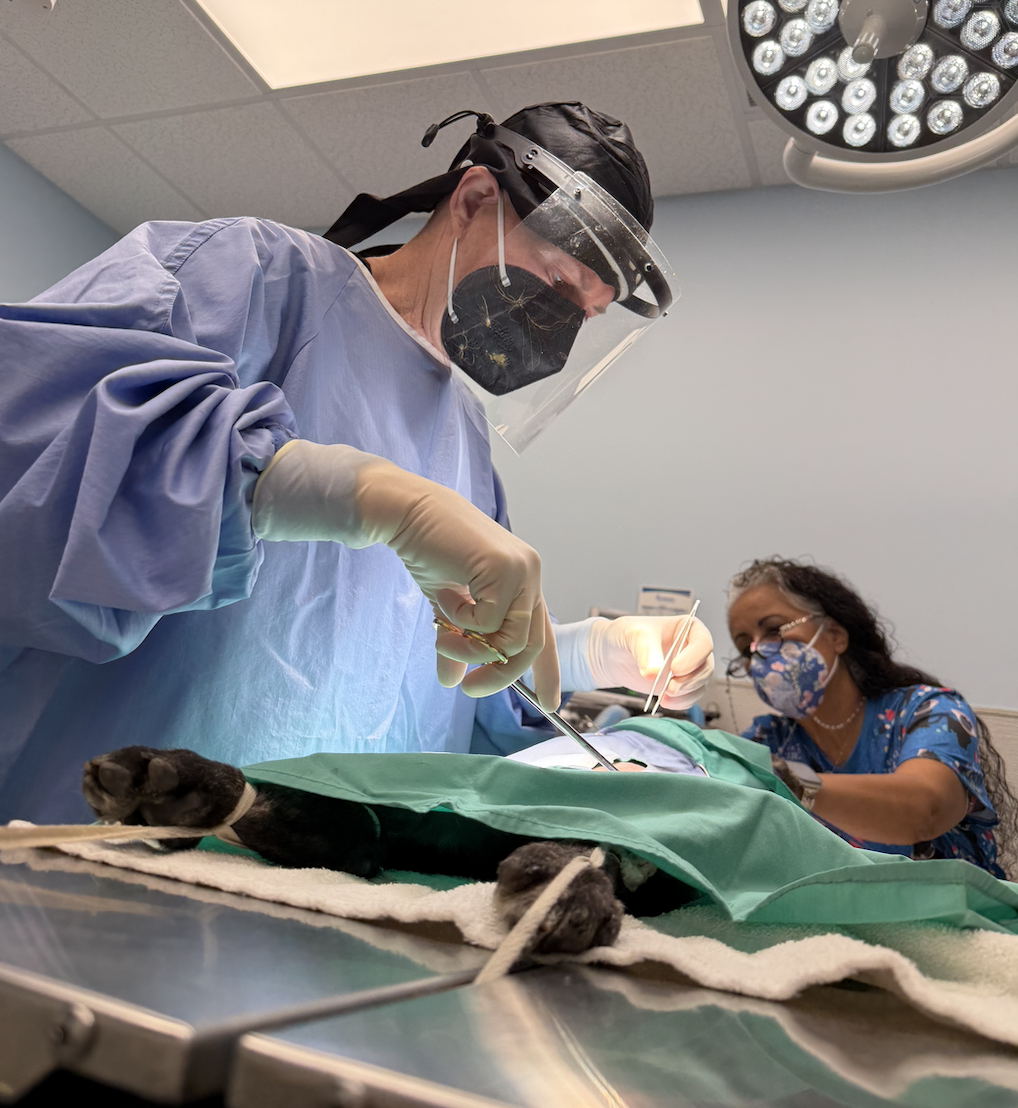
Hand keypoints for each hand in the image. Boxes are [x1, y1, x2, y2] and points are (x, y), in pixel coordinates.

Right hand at [356, 461, 559, 710]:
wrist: (407, 516)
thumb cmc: (428, 554)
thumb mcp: (446, 610)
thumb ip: (456, 644)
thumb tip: (450, 681)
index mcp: (522, 583)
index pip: (543, 633)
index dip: (547, 671)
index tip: (549, 704)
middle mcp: (530, 575)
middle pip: (528, 645)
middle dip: (496, 674)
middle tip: (466, 687)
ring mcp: (522, 570)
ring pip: (510, 639)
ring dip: (470, 649)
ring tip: (441, 635)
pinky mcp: (504, 568)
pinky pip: (487, 621)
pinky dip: (459, 620)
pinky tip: (444, 595)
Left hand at [585, 615, 713, 708]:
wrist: (613, 653)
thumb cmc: (625, 635)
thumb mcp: (632, 635)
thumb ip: (645, 651)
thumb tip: (654, 673)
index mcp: (688, 627)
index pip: (703, 642)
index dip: (693, 657)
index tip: (675, 669)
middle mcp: (692, 648)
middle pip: (706, 667)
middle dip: (690, 681)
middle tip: (670, 688)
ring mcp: (689, 669)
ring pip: (700, 685)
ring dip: (685, 694)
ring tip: (664, 696)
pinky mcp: (680, 686)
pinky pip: (689, 698)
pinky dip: (680, 703)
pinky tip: (664, 702)